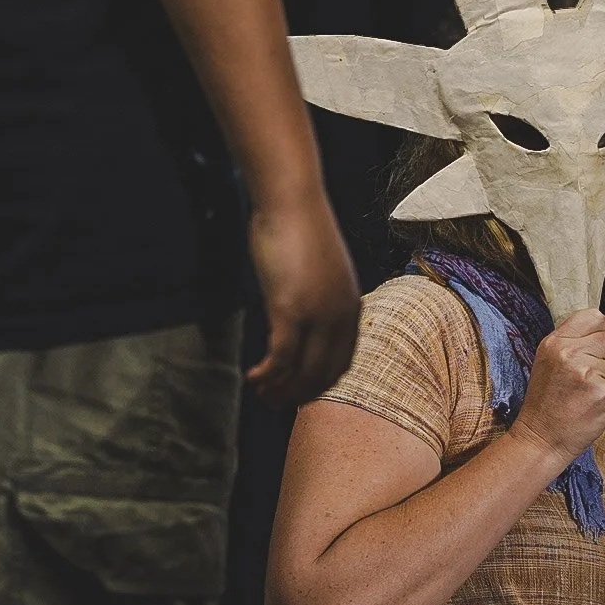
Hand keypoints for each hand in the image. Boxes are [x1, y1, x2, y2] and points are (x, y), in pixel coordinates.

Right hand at [246, 193, 360, 406]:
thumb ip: (319, 295)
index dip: (319, 384)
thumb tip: (304, 312)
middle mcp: (341, 316)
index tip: (298, 394)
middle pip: (324, 374)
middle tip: (274, 404)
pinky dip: (268, 374)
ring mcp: (318, 314)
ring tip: (260, 394)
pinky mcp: (290, 308)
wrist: (292, 200)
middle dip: (299, 395)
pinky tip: (253, 378)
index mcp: (352, 307)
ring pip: (303, 371)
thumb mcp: (319, 269)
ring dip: (281, 390)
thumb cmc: (300, 229)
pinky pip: (281, 356)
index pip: (342, 362)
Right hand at [509, 308, 604, 464]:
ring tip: (585, 394)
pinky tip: (589, 409)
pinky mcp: (603, 396)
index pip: (594, 316)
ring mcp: (588, 375)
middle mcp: (571, 354)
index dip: (602, 330)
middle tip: (591, 374)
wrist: (540, 439)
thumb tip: (602, 329)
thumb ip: (571, 342)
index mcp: (555, 342)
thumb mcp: (547, 361)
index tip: (597, 345)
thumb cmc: (545, 402)